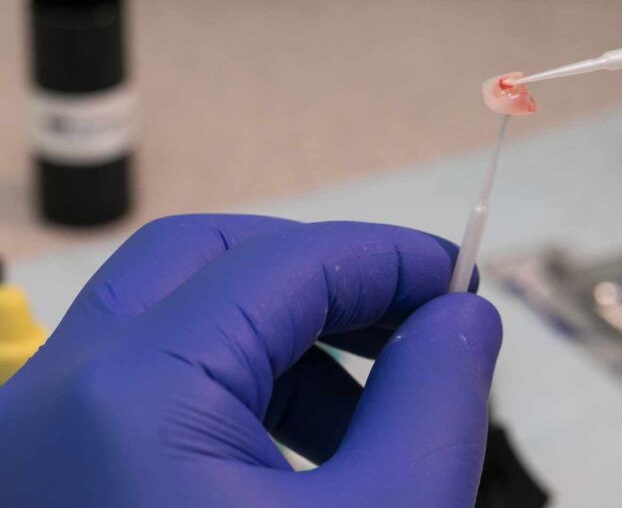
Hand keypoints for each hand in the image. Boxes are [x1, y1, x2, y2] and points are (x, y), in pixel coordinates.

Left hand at [0, 215, 500, 506]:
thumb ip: (434, 403)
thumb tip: (462, 315)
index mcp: (132, 398)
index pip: (288, 263)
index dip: (392, 258)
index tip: (462, 282)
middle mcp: (53, 400)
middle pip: (205, 261)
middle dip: (324, 281)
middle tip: (409, 325)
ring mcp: (35, 443)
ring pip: (169, 321)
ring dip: (283, 341)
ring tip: (365, 416)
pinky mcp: (47, 479)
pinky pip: (142, 389)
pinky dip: (232, 393)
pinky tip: (294, 460)